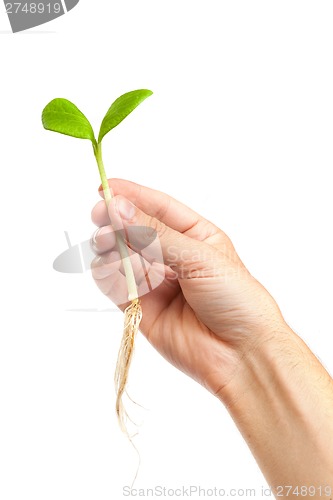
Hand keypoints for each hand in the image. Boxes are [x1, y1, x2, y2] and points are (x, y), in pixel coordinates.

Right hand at [91, 179, 285, 395]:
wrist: (241, 353)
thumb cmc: (235, 298)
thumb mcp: (199, 257)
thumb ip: (156, 235)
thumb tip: (118, 208)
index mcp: (195, 236)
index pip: (158, 208)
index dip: (131, 196)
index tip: (105, 187)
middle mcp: (172, 256)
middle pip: (134, 231)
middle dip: (116, 222)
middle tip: (100, 218)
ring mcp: (156, 282)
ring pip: (121, 257)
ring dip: (110, 247)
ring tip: (108, 244)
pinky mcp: (142, 308)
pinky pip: (116, 286)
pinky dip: (107, 275)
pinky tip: (107, 267)